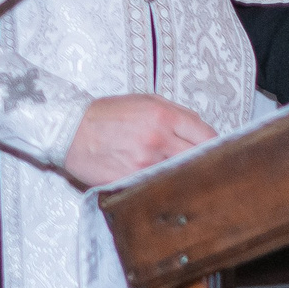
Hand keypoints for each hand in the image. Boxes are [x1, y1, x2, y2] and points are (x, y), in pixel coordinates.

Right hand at [62, 95, 216, 187]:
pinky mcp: (129, 182)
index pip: (207, 136)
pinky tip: (156, 183)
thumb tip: (202, 132)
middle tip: (206, 168)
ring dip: (181, 176)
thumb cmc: (106, 115)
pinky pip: (155, 187)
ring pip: (178, 176)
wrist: (70, 131)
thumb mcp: (144, 100)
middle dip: (204, 163)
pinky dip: (159, 186)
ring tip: (179, 175)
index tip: (218, 152)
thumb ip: (177, 114)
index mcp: (163, 116)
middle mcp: (156, 141)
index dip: (217, 146)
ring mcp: (143, 164)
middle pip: (199, 159)